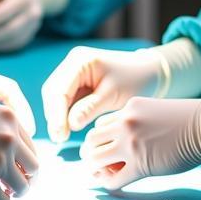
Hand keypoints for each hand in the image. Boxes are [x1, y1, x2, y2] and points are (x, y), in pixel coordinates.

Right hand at [0, 102, 39, 199]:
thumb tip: (12, 153)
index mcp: (8, 117)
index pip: (29, 146)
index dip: (23, 161)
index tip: (15, 170)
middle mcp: (8, 137)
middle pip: (33, 167)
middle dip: (24, 178)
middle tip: (12, 185)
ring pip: (23, 188)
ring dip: (13, 193)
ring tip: (1, 193)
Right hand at [41, 46, 165, 142]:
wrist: (147, 72)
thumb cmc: (134, 80)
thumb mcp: (113, 95)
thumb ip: (90, 108)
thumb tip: (70, 124)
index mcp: (80, 61)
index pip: (60, 89)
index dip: (56, 114)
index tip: (59, 135)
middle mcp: (72, 63)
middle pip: (53, 92)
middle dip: (54, 115)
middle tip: (59, 138)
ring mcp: (73, 72)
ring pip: (56, 96)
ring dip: (57, 115)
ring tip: (62, 136)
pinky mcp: (77, 82)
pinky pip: (65, 98)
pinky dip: (64, 112)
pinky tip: (67, 128)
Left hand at [81, 97, 200, 190]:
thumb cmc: (187, 121)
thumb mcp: (154, 110)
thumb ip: (136, 121)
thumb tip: (124, 139)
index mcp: (128, 109)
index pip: (100, 125)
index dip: (101, 140)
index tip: (107, 150)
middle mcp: (125, 124)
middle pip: (92, 140)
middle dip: (92, 153)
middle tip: (98, 164)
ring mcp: (131, 144)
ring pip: (96, 159)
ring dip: (96, 169)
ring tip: (102, 174)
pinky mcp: (140, 165)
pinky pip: (113, 179)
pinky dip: (109, 184)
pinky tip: (113, 184)